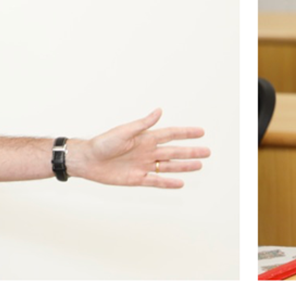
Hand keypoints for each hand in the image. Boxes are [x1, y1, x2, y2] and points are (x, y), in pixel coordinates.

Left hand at [70, 109, 209, 188]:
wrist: (88, 160)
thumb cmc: (103, 143)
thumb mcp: (124, 131)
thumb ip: (143, 124)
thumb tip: (159, 111)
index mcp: (146, 138)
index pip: (171, 134)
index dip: (186, 133)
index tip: (200, 132)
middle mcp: (147, 151)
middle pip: (174, 152)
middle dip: (191, 151)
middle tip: (207, 151)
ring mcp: (143, 165)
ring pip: (169, 166)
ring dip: (184, 166)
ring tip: (199, 165)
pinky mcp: (137, 178)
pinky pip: (156, 181)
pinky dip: (168, 182)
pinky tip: (180, 183)